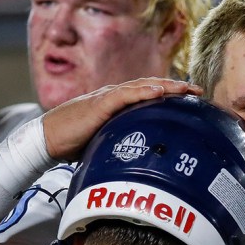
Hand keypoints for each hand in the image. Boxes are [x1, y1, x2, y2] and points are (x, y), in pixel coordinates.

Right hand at [42, 78, 201, 160]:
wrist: (46, 139)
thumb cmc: (71, 142)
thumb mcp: (104, 142)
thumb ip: (121, 142)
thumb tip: (140, 158)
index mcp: (116, 104)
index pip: (147, 94)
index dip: (169, 93)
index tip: (190, 98)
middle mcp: (113, 96)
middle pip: (149, 86)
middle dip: (174, 87)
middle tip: (197, 90)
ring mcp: (105, 98)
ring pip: (140, 86)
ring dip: (164, 86)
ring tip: (184, 87)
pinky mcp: (97, 105)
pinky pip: (123, 95)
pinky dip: (141, 92)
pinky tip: (157, 91)